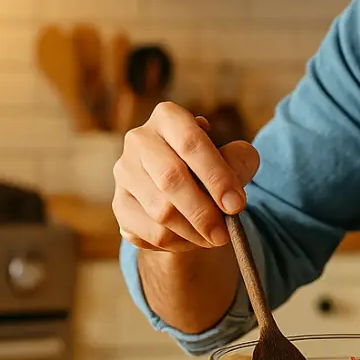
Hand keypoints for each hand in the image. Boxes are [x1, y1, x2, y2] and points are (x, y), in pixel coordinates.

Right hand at [113, 101, 259, 252]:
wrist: (183, 191)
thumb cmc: (211, 168)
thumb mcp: (233, 158)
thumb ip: (239, 163)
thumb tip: (232, 195)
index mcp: (169, 117)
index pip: (191, 143)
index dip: (217, 176)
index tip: (237, 205)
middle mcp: (140, 140)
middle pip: (171, 178)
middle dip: (203, 211)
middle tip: (225, 234)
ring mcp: (124, 172)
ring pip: (160, 211)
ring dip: (193, 231)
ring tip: (214, 237)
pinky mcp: (120, 204)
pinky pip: (151, 232)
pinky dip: (178, 243)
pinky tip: (193, 240)